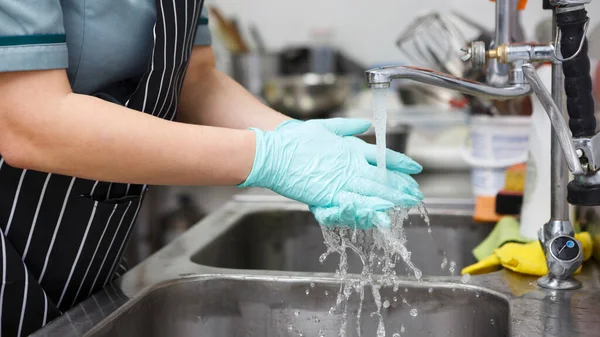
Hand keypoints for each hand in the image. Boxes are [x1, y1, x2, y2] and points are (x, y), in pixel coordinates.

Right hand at [240, 118, 422, 226]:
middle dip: (402, 187)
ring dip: (391, 199)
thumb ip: (347, 127)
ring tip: (406, 204)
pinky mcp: (327, 197)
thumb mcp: (324, 127)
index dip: (401, 163)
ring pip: (372, 192)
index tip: (415, 169)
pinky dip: (368, 210)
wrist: (273, 154)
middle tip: (416, 194)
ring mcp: (339, 182)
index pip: (383, 156)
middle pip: (382, 178)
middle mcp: (349, 165)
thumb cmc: (295, 140)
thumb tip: (366, 125)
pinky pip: (353, 205)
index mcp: (350, 148)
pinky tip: (380, 214)